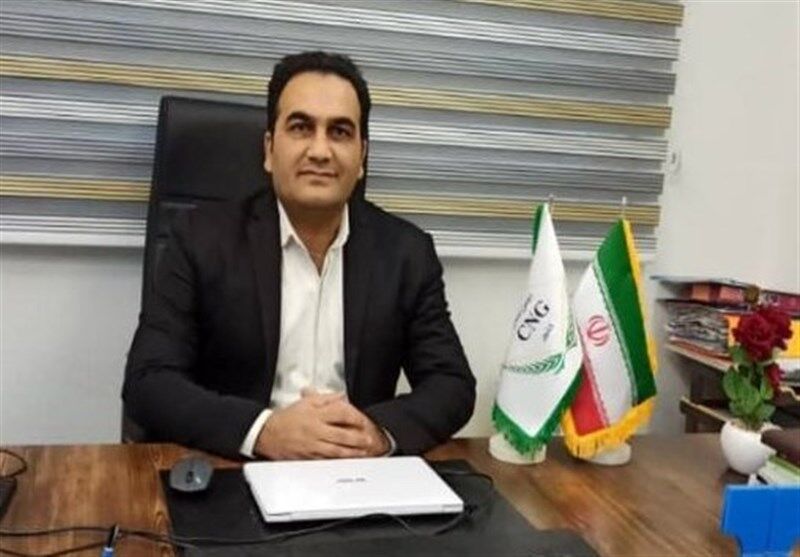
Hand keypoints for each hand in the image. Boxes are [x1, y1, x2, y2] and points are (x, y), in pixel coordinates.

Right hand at [254, 390, 388, 459]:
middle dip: (358, 438)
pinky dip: (338, 461)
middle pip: (342, 434)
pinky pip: (326, 460)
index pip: (341, 413)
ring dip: (352, 452)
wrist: (266, 434)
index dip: (355, 417)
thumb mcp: (305, 402)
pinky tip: (346, 460)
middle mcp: (315, 430)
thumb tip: (341, 397)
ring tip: (363, 452)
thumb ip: (325, 398)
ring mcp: (312, 445)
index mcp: (316, 414)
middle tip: (370, 440)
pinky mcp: (308, 456)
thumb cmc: (286, 418)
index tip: (363, 420)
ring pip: (336, 450)